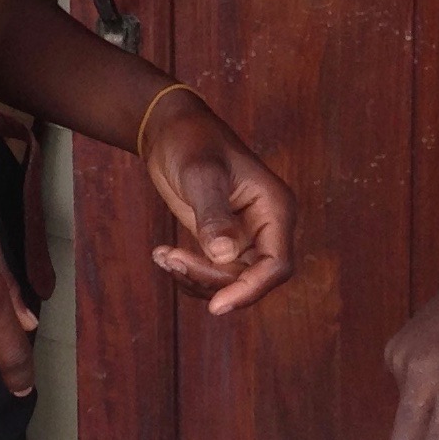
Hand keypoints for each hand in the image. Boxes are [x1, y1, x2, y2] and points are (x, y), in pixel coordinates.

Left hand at [141, 93, 295, 314]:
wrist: (171, 132)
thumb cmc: (191, 142)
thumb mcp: (201, 175)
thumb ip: (213, 214)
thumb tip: (224, 255)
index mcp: (275, 209)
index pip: (277, 265)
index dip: (250, 290)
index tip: (216, 307)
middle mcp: (267, 227)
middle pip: (251, 280)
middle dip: (211, 281)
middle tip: (170, 260)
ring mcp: (246, 237)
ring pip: (230, 283)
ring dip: (195, 279)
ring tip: (162, 255)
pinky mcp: (224, 243)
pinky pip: (213, 275)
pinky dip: (187, 274)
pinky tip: (161, 254)